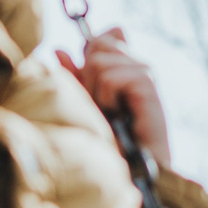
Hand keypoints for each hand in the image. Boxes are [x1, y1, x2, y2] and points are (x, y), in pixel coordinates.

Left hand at [58, 27, 170, 169]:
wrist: (133, 169)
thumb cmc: (111, 141)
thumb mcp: (84, 104)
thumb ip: (73, 77)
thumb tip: (59, 50)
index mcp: (125, 66)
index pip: (103, 38)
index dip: (89, 55)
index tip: (92, 87)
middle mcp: (137, 65)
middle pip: (98, 44)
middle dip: (88, 75)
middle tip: (101, 104)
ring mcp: (144, 72)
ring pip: (99, 61)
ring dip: (96, 90)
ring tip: (110, 112)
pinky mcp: (148, 83)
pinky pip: (110, 76)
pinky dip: (107, 97)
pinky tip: (119, 114)